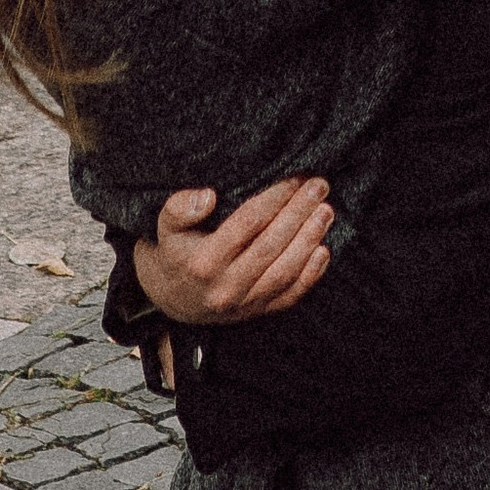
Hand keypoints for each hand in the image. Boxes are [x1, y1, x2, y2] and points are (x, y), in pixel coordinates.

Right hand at [133, 177, 331, 329]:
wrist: (170, 299)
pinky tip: (323, 250)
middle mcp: (224, 287)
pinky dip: (309, 276)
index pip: (248, 223)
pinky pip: (287, 297)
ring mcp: (242, 305)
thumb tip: (208, 196)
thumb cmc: (173, 251)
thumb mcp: (164, 225)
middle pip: (271, 246)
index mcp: (203, 262)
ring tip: (326, 211)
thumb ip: (179, 207)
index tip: (294, 175)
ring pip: (284, 272)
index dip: (274, 197)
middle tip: (319, 185)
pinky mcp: (255, 313)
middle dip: (299, 213)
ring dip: (309, 240)